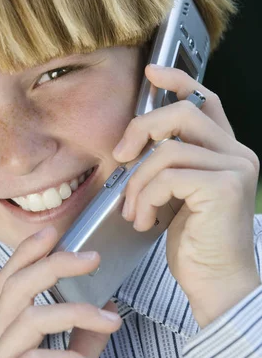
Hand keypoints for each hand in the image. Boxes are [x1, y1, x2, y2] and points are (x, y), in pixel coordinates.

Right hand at [0, 226, 121, 357]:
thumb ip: (84, 334)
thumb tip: (106, 298)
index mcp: (0, 339)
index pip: (8, 283)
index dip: (28, 253)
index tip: (55, 232)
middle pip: (14, 289)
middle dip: (54, 265)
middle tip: (93, 258)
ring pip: (29, 320)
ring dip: (76, 313)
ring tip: (111, 320)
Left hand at [112, 64, 260, 327]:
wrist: (217, 284)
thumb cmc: (196, 243)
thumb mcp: (178, 195)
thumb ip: (170, 165)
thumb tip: (134, 146)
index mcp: (226, 152)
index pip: (206, 101)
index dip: (178, 81)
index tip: (151, 73)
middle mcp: (237, 154)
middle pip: (182, 114)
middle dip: (141, 130)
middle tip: (120, 156)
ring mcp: (234, 168)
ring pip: (167, 150)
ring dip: (137, 182)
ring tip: (133, 210)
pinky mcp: (223, 187)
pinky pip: (167, 176)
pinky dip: (145, 198)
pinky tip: (145, 221)